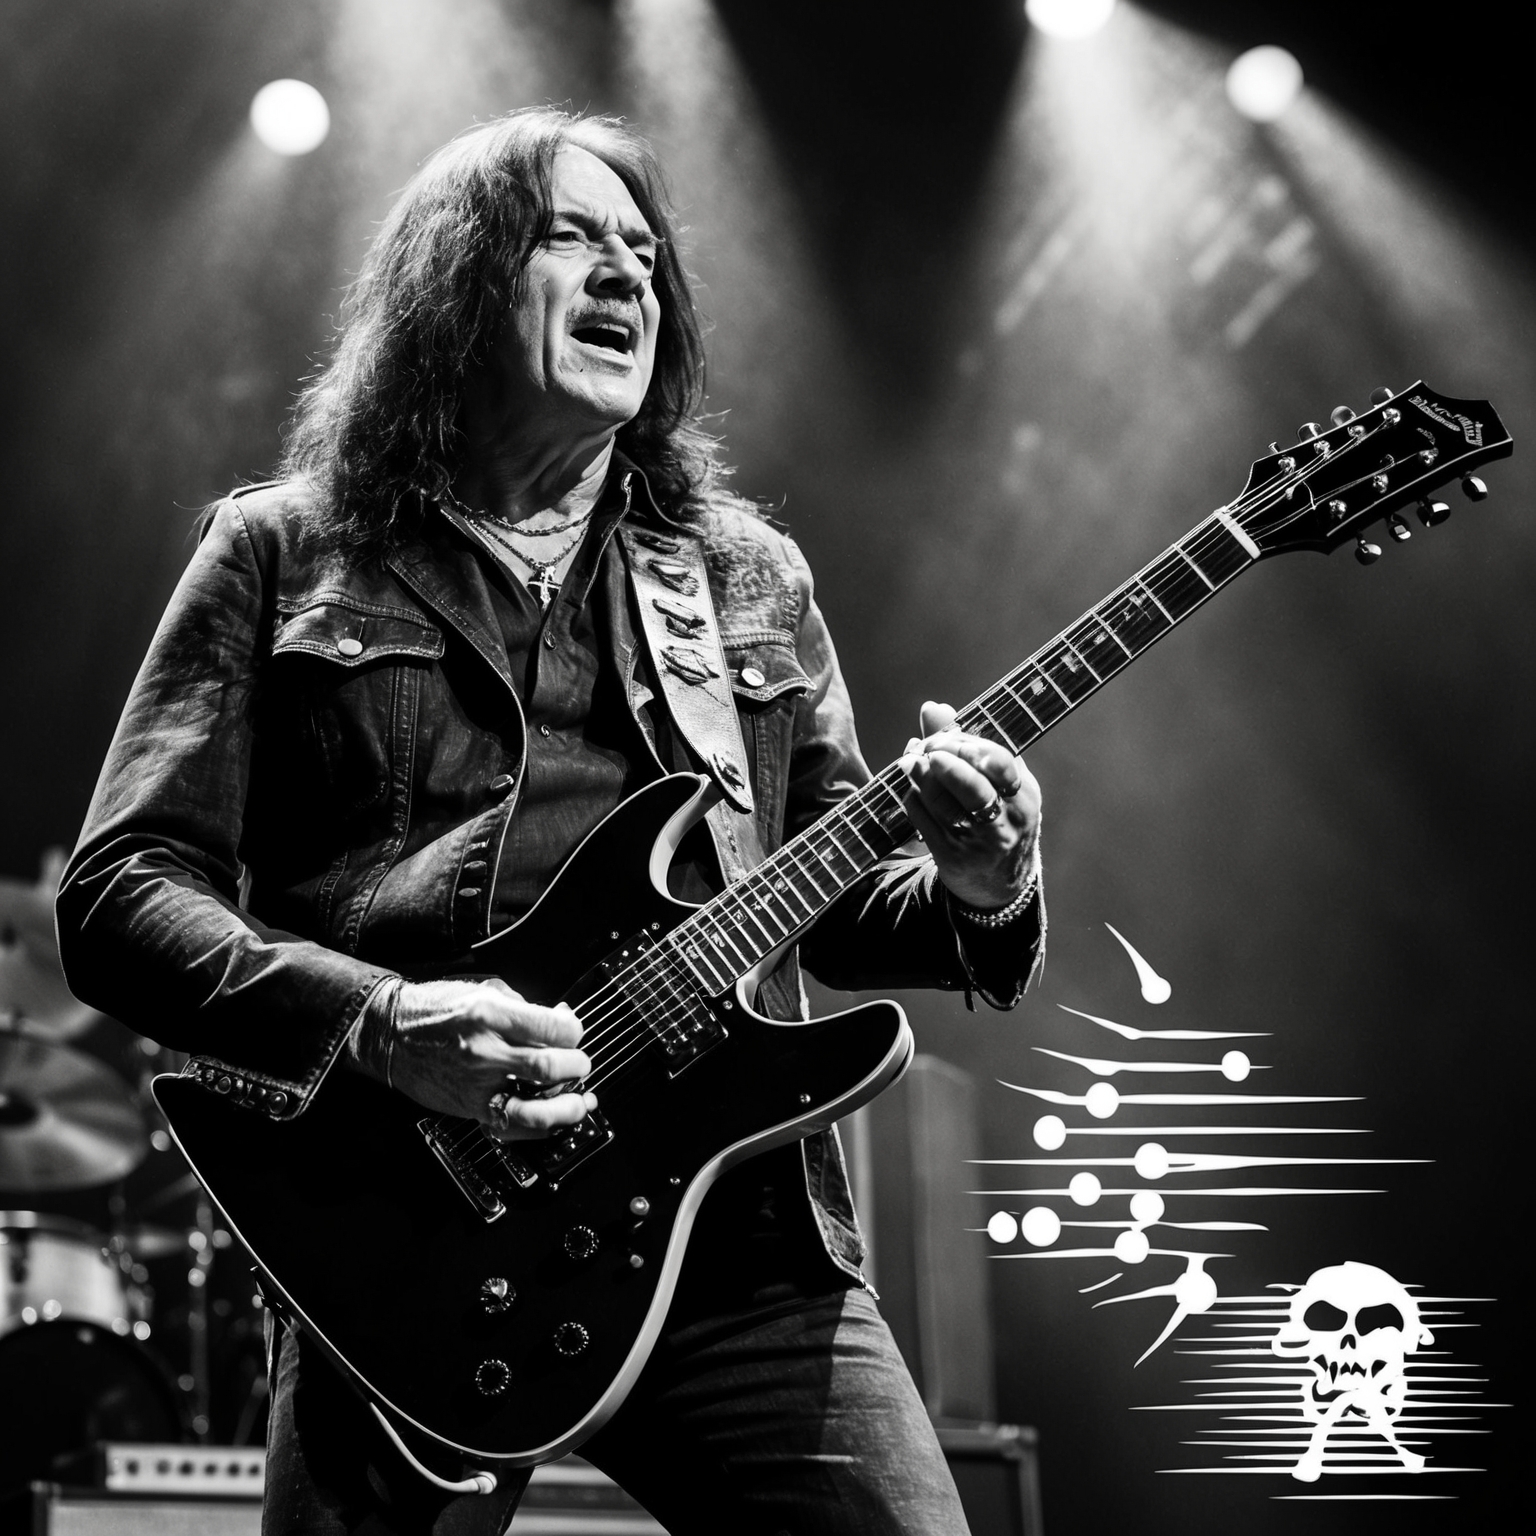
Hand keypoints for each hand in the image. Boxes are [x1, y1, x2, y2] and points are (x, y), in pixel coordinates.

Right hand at [385, 978, 594, 1140]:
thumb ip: (522, 1007)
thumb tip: (558, 1019)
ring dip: (566, 1108)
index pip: (553, 1027)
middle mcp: (484, 1051)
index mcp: (489, 1013)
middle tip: (580, 1064)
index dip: (574, 1030)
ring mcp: (476, 1085)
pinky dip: (539, 1129)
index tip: (574, 1031)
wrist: (389, 1033)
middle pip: (549, 1066)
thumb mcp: (481, 989)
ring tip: (580, 1102)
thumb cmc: (433, 1009)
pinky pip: (511, 1128)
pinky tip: (553, 1120)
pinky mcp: (469, 1108)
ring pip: (534, 1109)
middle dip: (577, 1066)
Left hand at [900, 701, 1041, 910]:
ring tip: (909, 761)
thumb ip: (964, 742)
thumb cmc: (997, 817)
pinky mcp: (952, 857)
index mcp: (1023, 795)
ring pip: (944, 805)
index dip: (967, 745)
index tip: (945, 737)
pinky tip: (911, 788)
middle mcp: (1005, 821)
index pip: (1000, 763)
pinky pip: (925, 822)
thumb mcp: (997, 783)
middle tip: (925, 748)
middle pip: (973, 788)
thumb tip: (933, 707)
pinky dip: (913, 799)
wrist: (999, 884)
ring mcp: (978, 842)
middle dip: (945, 762)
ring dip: (921, 778)